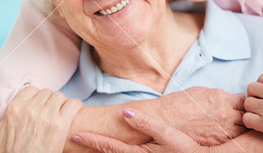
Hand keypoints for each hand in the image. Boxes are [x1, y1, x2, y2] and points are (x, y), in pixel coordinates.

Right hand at [0, 87, 81, 152]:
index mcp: (14, 109)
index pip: (31, 90)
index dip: (35, 99)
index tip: (37, 108)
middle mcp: (30, 109)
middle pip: (47, 93)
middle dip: (48, 102)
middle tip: (48, 115)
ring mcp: (46, 116)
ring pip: (60, 96)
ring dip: (61, 105)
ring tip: (59, 116)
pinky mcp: (60, 126)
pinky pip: (73, 104)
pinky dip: (74, 107)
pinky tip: (70, 116)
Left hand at [72, 108, 209, 152]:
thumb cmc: (187, 149)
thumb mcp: (169, 135)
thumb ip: (147, 124)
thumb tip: (125, 113)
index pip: (110, 147)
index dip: (93, 141)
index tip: (76, 135)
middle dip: (92, 146)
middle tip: (75, 137)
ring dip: (102, 149)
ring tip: (88, 141)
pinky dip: (114, 150)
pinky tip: (111, 146)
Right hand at [155, 86, 245, 144]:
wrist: (165, 118)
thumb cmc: (180, 103)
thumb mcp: (201, 91)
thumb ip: (220, 95)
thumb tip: (232, 98)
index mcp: (221, 98)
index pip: (244, 100)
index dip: (242, 102)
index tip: (239, 104)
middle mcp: (226, 114)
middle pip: (248, 115)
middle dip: (245, 115)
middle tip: (239, 115)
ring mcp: (223, 130)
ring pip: (244, 130)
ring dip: (241, 127)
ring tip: (233, 125)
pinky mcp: (218, 142)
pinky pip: (233, 139)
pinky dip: (232, 136)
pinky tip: (225, 133)